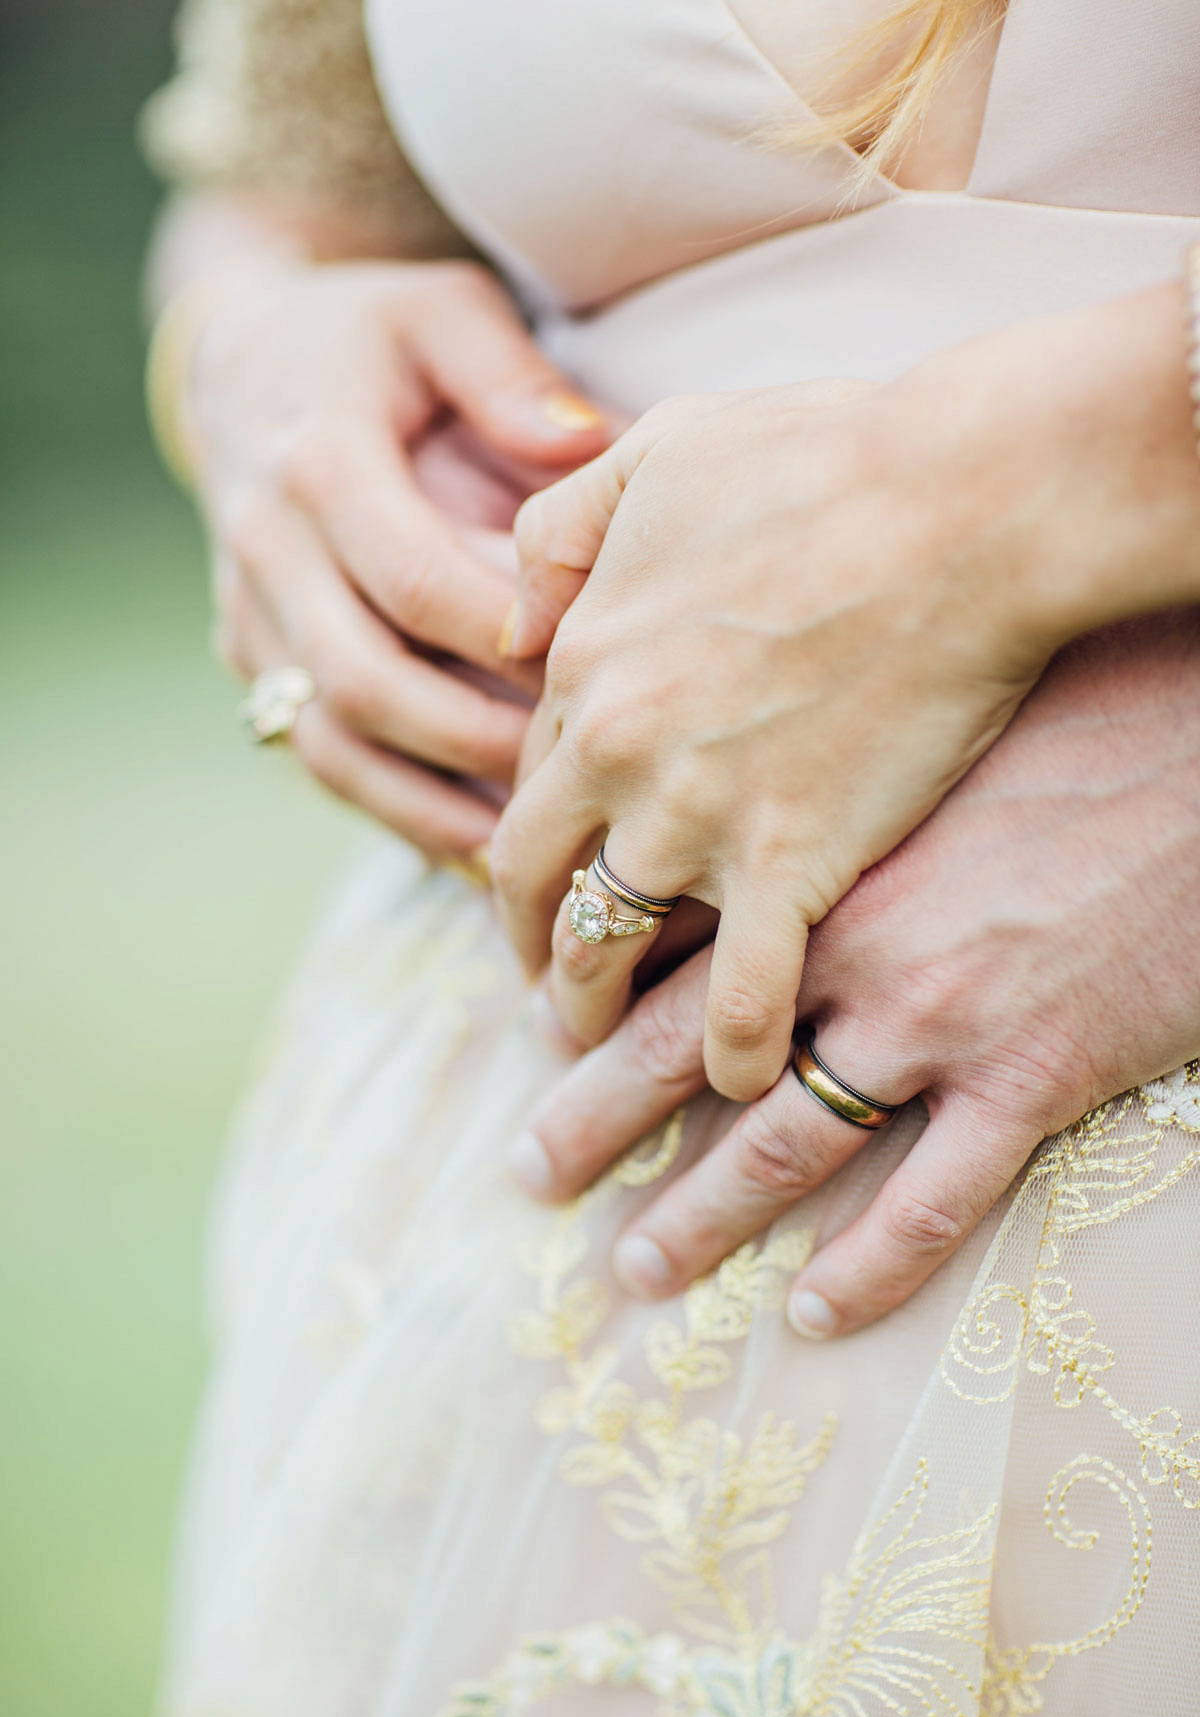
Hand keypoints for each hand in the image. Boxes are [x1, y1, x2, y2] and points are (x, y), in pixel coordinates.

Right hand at [190, 256, 609, 855]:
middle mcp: (267, 548)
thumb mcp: (441, 311)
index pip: (415, 579)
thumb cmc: (372, 338)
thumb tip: (586, 440)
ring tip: (525, 846)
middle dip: (476, 739)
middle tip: (574, 771)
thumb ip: (508, 374)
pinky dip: (394, 809)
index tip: (595, 669)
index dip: (507, 639)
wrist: (244, 365)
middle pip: (366, 682)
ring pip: (329, 741)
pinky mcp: (252, 657)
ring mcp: (249, 614)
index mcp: (319, 461)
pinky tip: (474, 848)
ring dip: (429, 803)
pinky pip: (316, 754)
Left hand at [492, 287, 1199, 1098]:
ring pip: (609, 946)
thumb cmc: (825, 457)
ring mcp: (695, 815)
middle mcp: (614, 751)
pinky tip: (741, 1076)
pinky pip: (743, 993)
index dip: (525, 836)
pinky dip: (733, 1049)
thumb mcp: (659, 450)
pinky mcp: (792, 862)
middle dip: (526, 943)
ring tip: (600, 1050)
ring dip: (595, 1010)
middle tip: (539, 987)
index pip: (525, 776)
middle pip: (532, 877)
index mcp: (582, 658)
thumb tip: (514, 605)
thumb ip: (562, 525)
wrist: (961, 503)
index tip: (539, 879)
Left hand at [507, 614, 1199, 1335]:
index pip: (669, 938)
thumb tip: (752, 785)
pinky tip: (816, 1313)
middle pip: (687, 1051)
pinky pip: (935, 1201)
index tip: (535, 1031)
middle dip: (596, 1118)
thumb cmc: (1079, 701)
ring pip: (788, 1142)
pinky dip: (870, 1270)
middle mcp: (854, 946)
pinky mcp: (1036, 1073)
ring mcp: (941, 1019)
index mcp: (816, 854)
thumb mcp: (922, 715)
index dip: (593, 992)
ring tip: (637, 1268)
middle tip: (529, 1174)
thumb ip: (823, 764)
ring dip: (701, 1215)